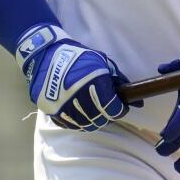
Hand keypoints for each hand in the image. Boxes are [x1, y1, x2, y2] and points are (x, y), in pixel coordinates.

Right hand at [15, 24, 139, 130]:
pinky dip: (77, 122)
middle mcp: (79, 98)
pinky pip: (69, 124)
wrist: (45, 55)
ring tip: (94, 111)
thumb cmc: (78, 57)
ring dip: (93, 120)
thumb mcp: (101, 62)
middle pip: (99, 119)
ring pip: (85, 124)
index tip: (121, 106)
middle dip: (107, 115)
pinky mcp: (51, 111)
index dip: (120, 110)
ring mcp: (63, 106)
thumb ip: (117, 80)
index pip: (113, 109)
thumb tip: (134, 99)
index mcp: (94, 83)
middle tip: (107, 108)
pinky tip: (81, 114)